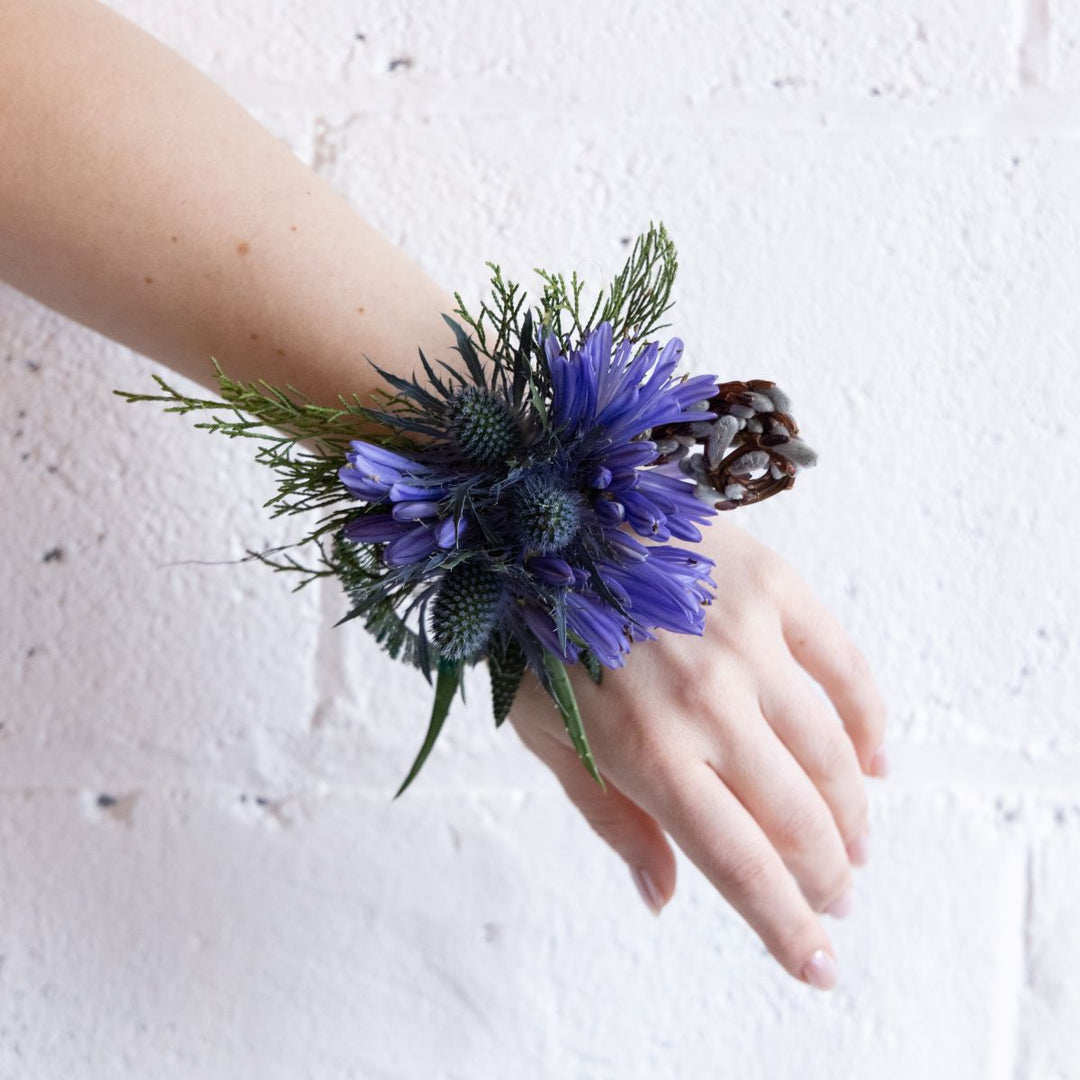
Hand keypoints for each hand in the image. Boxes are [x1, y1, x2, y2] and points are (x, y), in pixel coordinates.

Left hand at [510, 516, 886, 989]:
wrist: (538, 512)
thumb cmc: (531, 630)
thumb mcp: (546, 734)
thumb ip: (611, 817)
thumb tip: (663, 898)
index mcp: (645, 750)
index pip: (739, 863)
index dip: (785, 926)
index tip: (819, 964)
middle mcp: (706, 703)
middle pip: (796, 817)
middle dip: (826, 875)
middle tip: (836, 898)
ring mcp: (745, 640)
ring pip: (830, 752)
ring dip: (852, 812)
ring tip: (856, 844)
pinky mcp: (770, 586)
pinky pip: (842, 665)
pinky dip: (868, 719)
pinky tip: (875, 756)